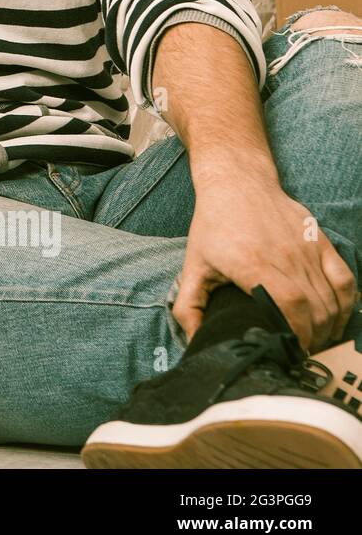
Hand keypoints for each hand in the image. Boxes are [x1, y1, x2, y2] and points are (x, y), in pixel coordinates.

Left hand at [174, 167, 357, 351]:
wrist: (237, 182)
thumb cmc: (214, 225)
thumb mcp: (193, 265)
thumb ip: (188, 306)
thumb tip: (194, 340)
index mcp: (254, 265)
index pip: (290, 308)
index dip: (295, 335)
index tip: (288, 351)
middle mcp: (286, 258)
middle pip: (315, 310)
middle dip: (311, 339)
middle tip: (299, 352)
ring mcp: (307, 249)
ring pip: (332, 299)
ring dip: (328, 326)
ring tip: (315, 341)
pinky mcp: (320, 242)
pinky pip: (344, 279)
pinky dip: (346, 304)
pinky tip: (336, 319)